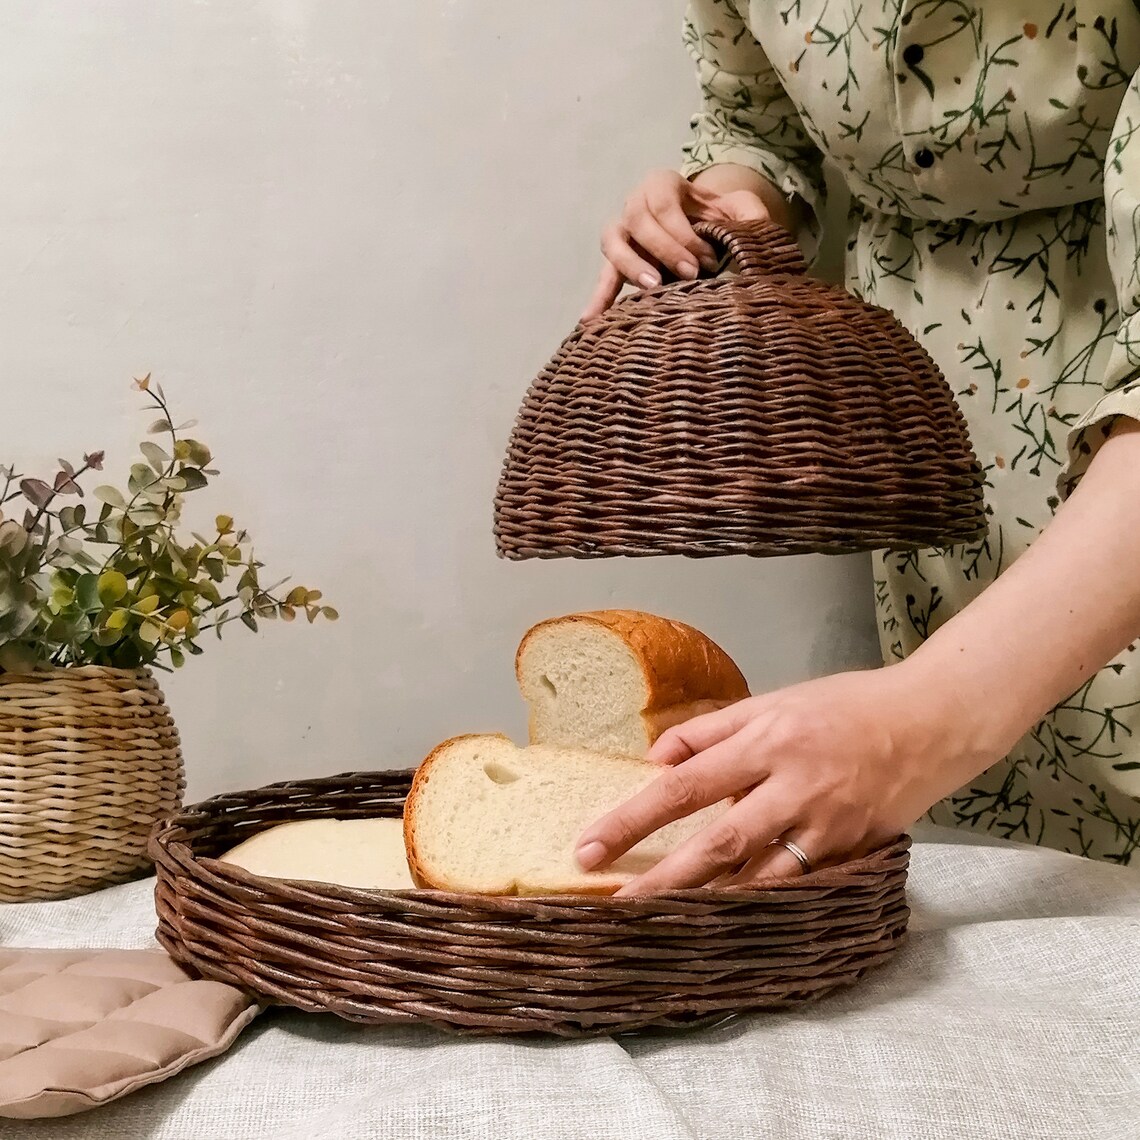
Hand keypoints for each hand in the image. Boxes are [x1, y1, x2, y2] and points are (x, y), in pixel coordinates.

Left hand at [574, 664, 996, 894]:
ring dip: (707, 904)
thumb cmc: (847, 706)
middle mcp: (791, 785)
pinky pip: (796, 886)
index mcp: (765, 740)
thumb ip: (712, 730)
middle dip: (660, 879)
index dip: (632, 820)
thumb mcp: (774, 700)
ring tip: (659, 928)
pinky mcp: (850, 849)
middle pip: (715, 843)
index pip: (683, 785)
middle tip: (614, 906)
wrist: (932, 720)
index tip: (590, 848)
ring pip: (757, 876)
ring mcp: (824, 824)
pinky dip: (759, 905)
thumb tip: (656, 758)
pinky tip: (725, 924)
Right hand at [580, 169, 771, 321]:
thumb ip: (751, 214)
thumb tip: (754, 233)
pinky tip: (591, 320)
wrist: (704, 226)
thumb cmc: (719, 217)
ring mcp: (622, 232)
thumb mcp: (740, 208)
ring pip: (613, 243)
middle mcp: (635, 203)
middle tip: (691, 275)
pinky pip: (603, 276)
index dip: (684, 233)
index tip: (709, 260)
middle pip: (637, 220)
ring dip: (631, 266)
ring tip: (652, 289)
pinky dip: (599, 297)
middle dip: (664, 249)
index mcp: (662, 184)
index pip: (665, 204)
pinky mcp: (617, 262)